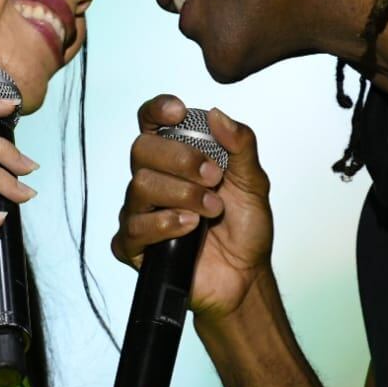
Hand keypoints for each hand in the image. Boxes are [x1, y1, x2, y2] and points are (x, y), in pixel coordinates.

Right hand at [112, 95, 272, 321]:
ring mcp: (139, 212)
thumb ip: (240, 146)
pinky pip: (134, 227)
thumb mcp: (254, 182)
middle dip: (181, 160)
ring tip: (212, 211)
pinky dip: (165, 224)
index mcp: (174, 159)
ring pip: (139, 186)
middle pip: (141, 150)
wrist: (246, 276)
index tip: (179, 113)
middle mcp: (152, 181)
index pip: (150, 123)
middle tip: (213, 178)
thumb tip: (217, 114)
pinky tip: (189, 228)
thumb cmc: (244, 228)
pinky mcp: (134, 246)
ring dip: (183, 195)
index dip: (157, 110)